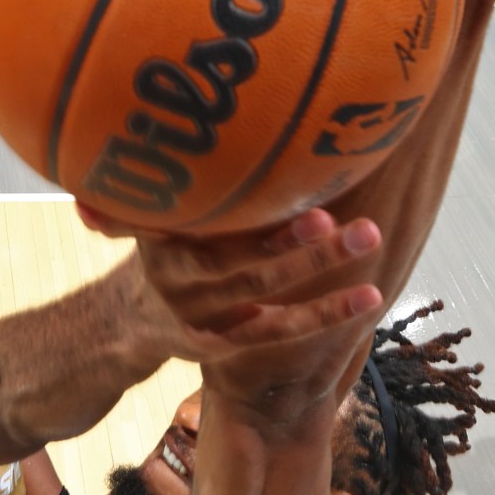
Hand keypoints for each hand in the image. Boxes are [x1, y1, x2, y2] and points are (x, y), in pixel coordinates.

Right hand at [80, 205, 384, 369]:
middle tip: (348, 224)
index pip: (204, 217)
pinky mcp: (215, 344)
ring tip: (369, 243)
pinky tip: (365, 299)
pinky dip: (320, 315)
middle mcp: (175, 274)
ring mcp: (194, 313)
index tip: (294, 180)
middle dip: (295, 243)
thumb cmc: (164, 245)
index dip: (248, 209)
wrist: (126, 320)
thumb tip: (140, 150)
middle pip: (238, 261)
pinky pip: (274, 331)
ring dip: (318, 273)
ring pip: (262, 296)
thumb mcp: (147, 213)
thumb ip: (156, 188)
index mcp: (158, 232)